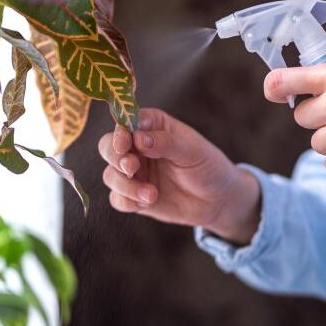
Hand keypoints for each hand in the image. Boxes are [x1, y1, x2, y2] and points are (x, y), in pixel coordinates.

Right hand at [98, 108, 260, 244]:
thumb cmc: (207, 166)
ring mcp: (134, 173)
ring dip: (125, 185)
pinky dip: (127, 201)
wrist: (217, 200)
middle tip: (132, 168)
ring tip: (151, 194)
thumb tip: (138, 138)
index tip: (125, 144)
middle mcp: (137, 147)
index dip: (120, 132)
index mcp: (152, 127)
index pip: (126, 122)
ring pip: (110, 175)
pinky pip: (117, 199)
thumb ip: (165, 142)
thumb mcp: (192, 150)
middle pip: (108, 147)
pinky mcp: (133, 196)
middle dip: (116, 158)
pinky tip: (148, 202)